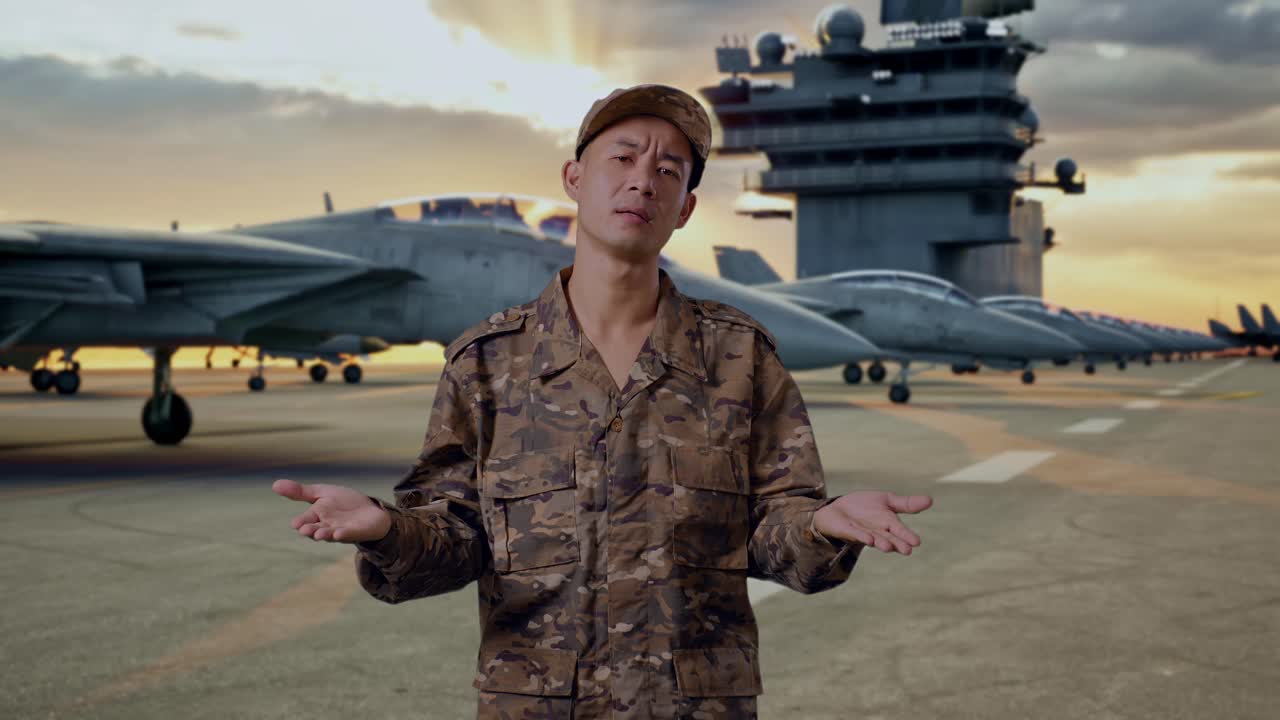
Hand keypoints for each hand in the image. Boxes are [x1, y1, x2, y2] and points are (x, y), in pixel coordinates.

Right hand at [272, 479, 392, 543]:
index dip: (301, 522)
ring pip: (330, 534)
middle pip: (315, 529)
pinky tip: (339, 533)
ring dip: (324, 534)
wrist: (370, 510)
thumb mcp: (322, 493)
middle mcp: (326, 526)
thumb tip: (274, 484)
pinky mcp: (356, 532)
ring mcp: (341, 530)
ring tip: (319, 533)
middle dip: (310, 530)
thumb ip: (301, 492)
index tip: (296, 523)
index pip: (305, 520)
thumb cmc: (344, 503)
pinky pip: (349, 534)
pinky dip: (344, 534)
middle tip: (304, 530)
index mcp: (316, 516)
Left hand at [813, 491, 932, 554]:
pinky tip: (869, 539)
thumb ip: (906, 504)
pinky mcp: (848, 531)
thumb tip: (931, 500)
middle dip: (897, 543)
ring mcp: (863, 533)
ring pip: (874, 539)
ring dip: (881, 543)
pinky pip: (855, 534)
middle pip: (889, 538)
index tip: (916, 542)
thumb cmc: (864, 507)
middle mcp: (877, 531)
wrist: (838, 509)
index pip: (899, 530)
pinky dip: (862, 537)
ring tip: (889, 547)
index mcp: (888, 524)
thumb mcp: (887, 501)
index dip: (907, 536)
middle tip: (907, 550)